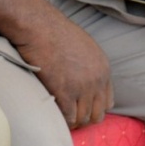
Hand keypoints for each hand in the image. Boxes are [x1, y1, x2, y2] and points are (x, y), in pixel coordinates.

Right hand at [7, 9, 111, 127]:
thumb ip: (87, 64)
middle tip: (68, 118)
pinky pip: (67, 117)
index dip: (93, 108)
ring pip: (82, 118)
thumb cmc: (51, 29)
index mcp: (103, 68)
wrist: (36, 24)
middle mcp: (97, 80)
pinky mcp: (64, 92)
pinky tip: (52, 116)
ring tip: (58, 119)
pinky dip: (61, 120)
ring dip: (71, 121)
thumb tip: (79, 75)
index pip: (107, 102)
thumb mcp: (81, 45)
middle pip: (97, 114)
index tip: (80, 109)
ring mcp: (81, 87)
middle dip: (83, 119)